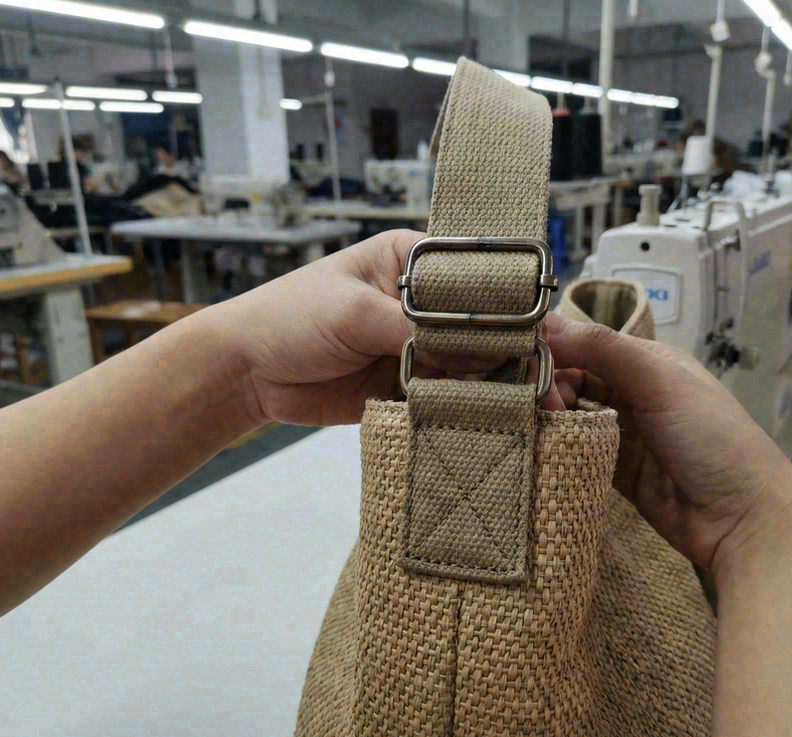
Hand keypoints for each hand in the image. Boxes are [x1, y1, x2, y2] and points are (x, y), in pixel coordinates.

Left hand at [207, 229, 564, 426]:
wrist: (245, 373)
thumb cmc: (290, 318)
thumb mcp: (353, 311)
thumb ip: (415, 328)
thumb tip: (475, 349)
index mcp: (412, 262)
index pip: (475, 278)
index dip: (510, 305)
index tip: (541, 334)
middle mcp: (422, 302)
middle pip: (483, 325)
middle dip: (513, 352)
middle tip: (547, 380)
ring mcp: (416, 346)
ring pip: (471, 364)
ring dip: (497, 385)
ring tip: (535, 406)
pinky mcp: (408, 385)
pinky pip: (447, 396)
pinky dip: (468, 408)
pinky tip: (497, 419)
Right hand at [546, 314, 791, 573]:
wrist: (744, 520)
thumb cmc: (711, 438)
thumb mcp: (660, 382)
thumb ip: (604, 349)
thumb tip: (545, 322)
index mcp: (648, 363)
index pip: (588, 344)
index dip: (554, 350)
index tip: (523, 363)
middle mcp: (634, 394)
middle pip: (574, 380)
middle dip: (550, 387)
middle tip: (539, 405)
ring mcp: (625, 435)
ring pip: (572, 416)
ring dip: (551, 418)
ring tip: (540, 428)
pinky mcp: (616, 473)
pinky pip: (577, 453)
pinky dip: (559, 449)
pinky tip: (541, 451)